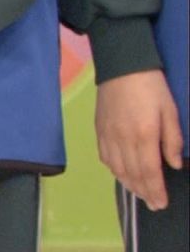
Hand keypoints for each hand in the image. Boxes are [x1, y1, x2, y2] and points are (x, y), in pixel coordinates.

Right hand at [96, 70, 183, 210]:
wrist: (121, 66)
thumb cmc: (152, 87)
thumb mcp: (170, 111)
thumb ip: (172, 140)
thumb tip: (173, 165)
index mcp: (143, 135)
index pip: (148, 171)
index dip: (155, 190)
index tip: (161, 203)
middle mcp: (122, 139)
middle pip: (132, 173)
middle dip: (143, 192)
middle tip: (153, 204)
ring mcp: (108, 135)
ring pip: (116, 168)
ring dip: (128, 184)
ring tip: (139, 193)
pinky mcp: (99, 129)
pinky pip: (104, 156)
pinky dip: (113, 170)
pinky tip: (121, 174)